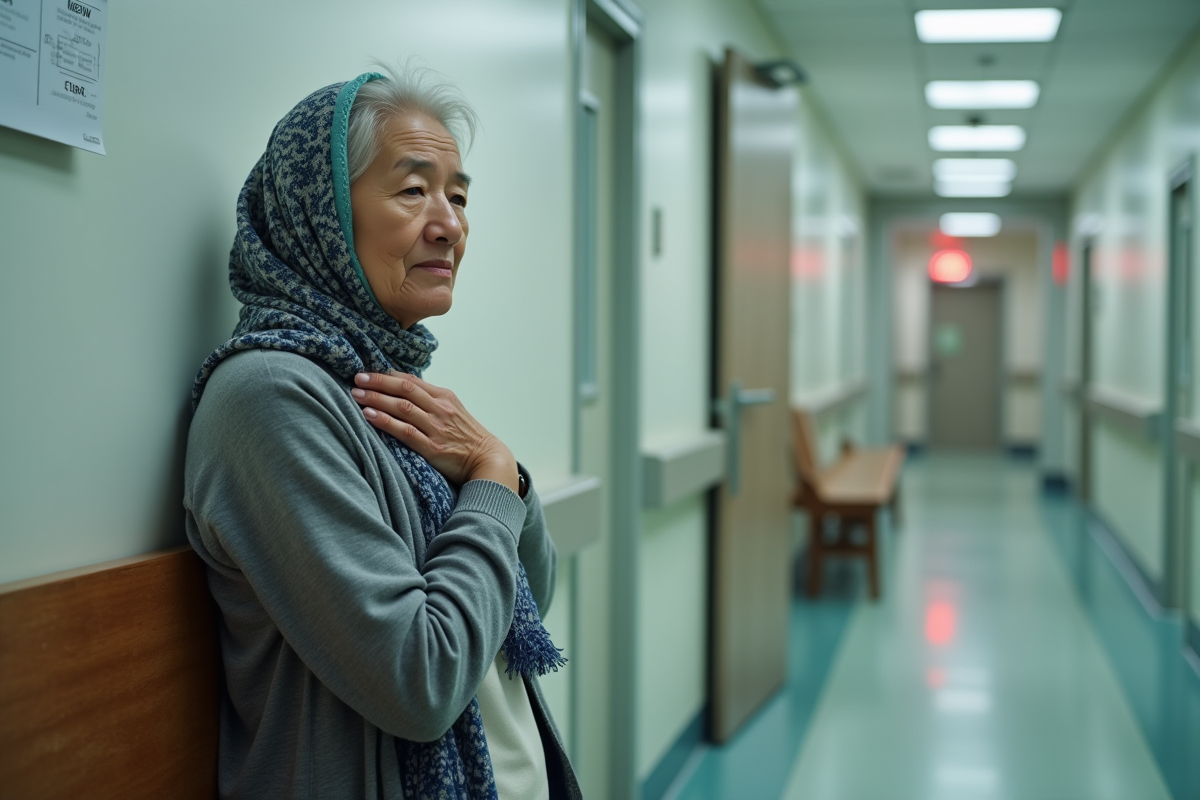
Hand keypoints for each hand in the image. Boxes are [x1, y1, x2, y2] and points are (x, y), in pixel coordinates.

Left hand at [351, 371, 518, 491]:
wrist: (488, 459)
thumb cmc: (467, 437)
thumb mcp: (453, 410)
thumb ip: (430, 401)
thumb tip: (403, 391)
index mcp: (444, 397)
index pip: (411, 380)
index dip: (387, 375)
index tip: (368, 372)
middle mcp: (440, 409)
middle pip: (404, 389)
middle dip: (377, 382)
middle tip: (356, 377)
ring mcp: (437, 428)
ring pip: (402, 407)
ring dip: (377, 399)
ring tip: (356, 394)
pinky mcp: (433, 448)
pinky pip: (405, 432)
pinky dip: (386, 422)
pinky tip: (370, 416)